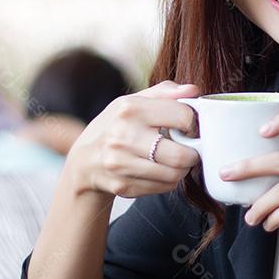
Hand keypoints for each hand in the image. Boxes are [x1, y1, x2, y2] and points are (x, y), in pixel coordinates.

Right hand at [65, 80, 202, 199]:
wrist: (85, 160)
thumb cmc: (116, 125)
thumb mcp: (135, 102)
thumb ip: (165, 93)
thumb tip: (193, 91)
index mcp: (130, 109)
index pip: (182, 117)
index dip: (193, 124)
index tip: (189, 128)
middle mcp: (123, 136)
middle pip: (181, 155)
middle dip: (192, 153)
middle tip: (190, 149)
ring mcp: (121, 164)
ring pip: (174, 174)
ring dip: (182, 169)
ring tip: (176, 160)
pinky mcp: (123, 186)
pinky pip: (163, 187)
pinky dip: (168, 180)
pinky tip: (160, 170)